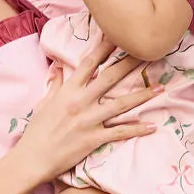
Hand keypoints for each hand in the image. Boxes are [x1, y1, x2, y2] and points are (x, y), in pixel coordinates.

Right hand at [13, 39, 159, 185]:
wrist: (33, 158)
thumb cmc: (37, 131)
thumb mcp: (44, 103)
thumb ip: (55, 84)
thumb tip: (57, 68)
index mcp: (68, 90)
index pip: (89, 63)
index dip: (105, 47)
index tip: (118, 34)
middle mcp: (81, 102)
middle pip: (110, 77)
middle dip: (131, 64)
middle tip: (149, 53)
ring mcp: (89, 120)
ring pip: (121, 104)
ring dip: (142, 95)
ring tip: (160, 88)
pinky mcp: (94, 139)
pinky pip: (119, 132)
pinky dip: (136, 129)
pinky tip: (152, 126)